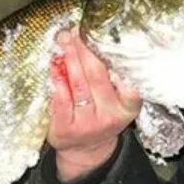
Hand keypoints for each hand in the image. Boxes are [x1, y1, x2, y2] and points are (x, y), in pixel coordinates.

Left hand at [46, 28, 140, 182]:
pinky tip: (54, 65)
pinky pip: (61, 100)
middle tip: (76, 32)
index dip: (117, 59)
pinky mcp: (67, 129)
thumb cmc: (100, 117)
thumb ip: (111, 77)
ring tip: (64, 41)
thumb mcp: (115, 101)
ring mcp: (88, 124)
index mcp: (126, 107)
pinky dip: (57, 79)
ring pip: (78, 85)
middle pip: (97, 76)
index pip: (129, 83)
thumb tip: (94, 39)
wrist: (85, 151)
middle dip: (85, 50)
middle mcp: (109, 116)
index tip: (105, 37)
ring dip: (69, 59)